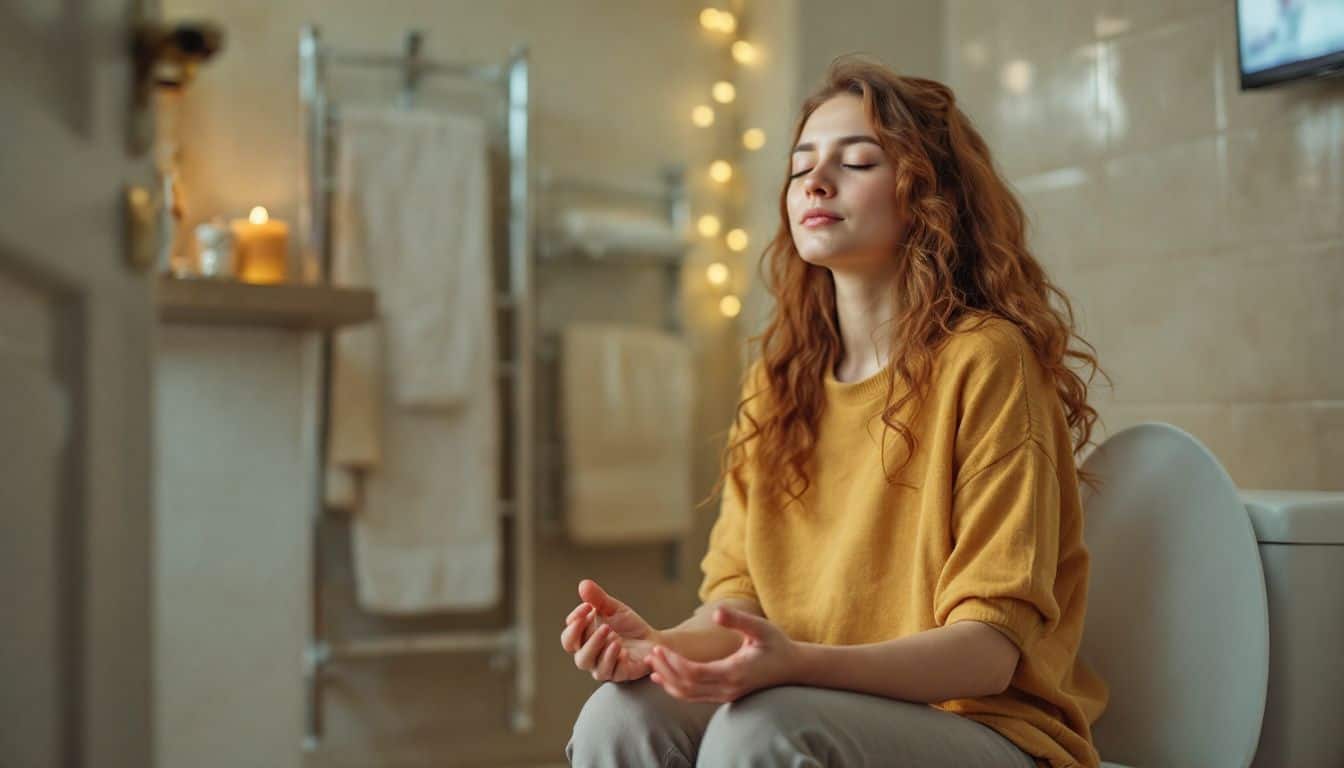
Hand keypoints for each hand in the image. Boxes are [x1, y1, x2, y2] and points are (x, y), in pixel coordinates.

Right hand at [559, 579, 661, 682]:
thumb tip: (583, 584)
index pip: (569, 633)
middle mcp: (588, 653)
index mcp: (584, 639)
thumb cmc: (629, 626)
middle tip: (595, 617)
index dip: (575, 620)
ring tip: (610, 632)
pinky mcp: (618, 673)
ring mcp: (601, 665)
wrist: (653, 640)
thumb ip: (598, 599)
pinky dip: (611, 658)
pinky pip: (608, 671)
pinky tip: (618, 646)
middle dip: (581, 632)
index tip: (588, 606)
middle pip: (572, 648)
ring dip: (595, 644)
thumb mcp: (614, 609)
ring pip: (586, 661)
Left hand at [647, 605, 797, 702]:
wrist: (793, 668)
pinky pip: (695, 696)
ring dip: (668, 681)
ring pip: (688, 695)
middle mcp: (727, 689)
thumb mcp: (761, 627)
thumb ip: (738, 620)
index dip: (673, 663)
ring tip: (652, 664)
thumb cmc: (777, 644)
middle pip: (686, 687)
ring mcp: (726, 695)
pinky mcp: (724, 696)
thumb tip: (716, 613)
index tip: (659, 649)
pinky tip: (664, 677)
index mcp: (734, 672)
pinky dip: (677, 687)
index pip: (694, 673)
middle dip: (666, 670)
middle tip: (651, 653)